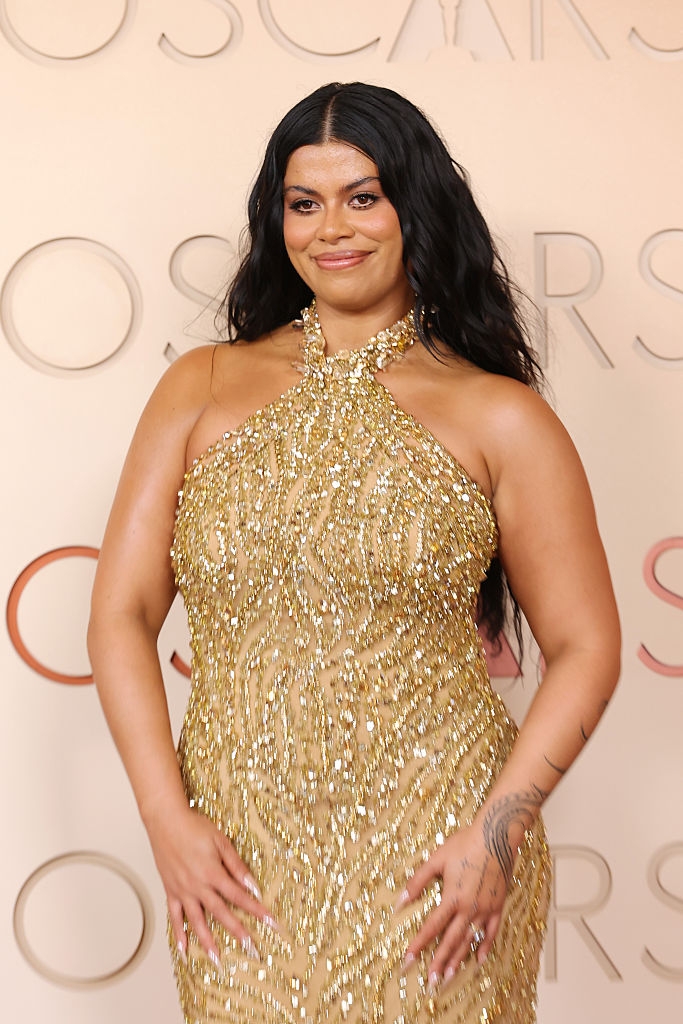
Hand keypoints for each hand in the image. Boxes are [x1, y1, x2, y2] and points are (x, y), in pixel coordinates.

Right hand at [145, 805, 276, 966]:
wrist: (165, 821)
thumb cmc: (194, 826)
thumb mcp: (221, 841)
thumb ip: (236, 865)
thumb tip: (252, 884)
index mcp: (212, 873)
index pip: (239, 896)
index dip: (256, 910)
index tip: (270, 922)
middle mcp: (197, 886)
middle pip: (221, 913)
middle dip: (238, 932)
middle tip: (251, 949)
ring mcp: (182, 891)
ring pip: (197, 921)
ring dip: (208, 941)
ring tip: (216, 959)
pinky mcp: (170, 890)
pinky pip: (174, 916)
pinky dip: (179, 933)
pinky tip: (184, 948)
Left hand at [396, 822, 518, 986]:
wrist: (496, 835)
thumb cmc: (466, 843)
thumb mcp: (436, 859)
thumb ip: (417, 881)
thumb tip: (401, 899)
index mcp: (452, 897)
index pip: (431, 927)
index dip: (419, 945)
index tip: (408, 960)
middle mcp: (469, 908)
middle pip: (451, 941)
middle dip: (439, 962)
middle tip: (430, 981)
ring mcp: (485, 908)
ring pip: (470, 940)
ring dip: (459, 959)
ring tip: (449, 977)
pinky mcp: (498, 905)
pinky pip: (492, 931)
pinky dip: (485, 946)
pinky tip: (480, 959)